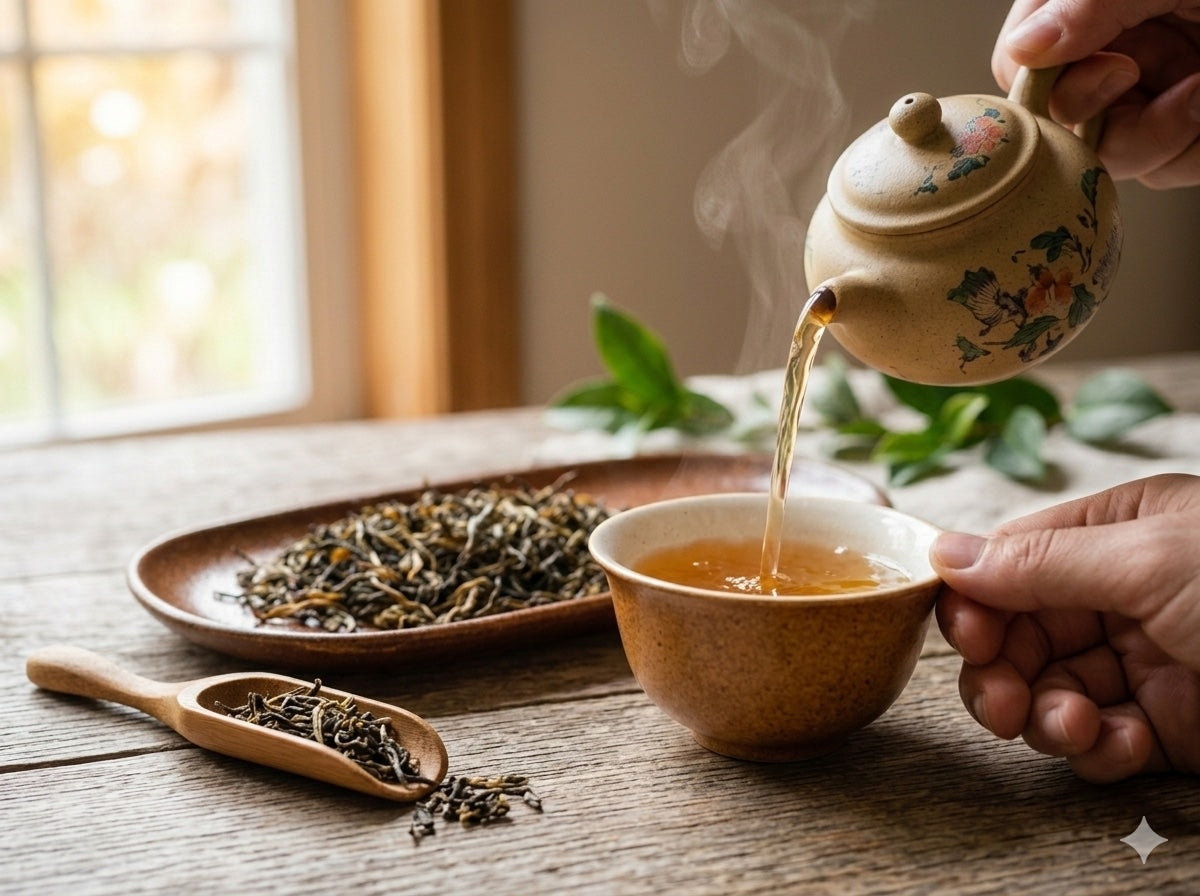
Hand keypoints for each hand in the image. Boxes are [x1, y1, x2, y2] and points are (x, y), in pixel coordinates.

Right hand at [931, 473, 1199, 781]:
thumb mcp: (1151, 561)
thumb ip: (1041, 563)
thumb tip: (946, 553)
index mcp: (1119, 530)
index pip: (1013, 561)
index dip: (978, 601)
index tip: (966, 637)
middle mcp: (1125, 592)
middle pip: (1021, 632)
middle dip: (1003, 670)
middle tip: (1002, 702)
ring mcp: (1147, 659)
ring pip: (1050, 688)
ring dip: (1044, 715)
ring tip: (1066, 727)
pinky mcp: (1170, 724)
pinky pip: (1099, 736)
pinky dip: (1093, 748)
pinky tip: (1112, 746)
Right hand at [993, 0, 1199, 186]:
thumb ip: (1084, 3)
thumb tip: (1023, 48)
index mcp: (1088, 12)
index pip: (1019, 65)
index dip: (1048, 85)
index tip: (1116, 68)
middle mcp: (1110, 53)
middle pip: (1059, 127)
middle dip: (1112, 124)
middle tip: (1163, 82)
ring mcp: (1146, 92)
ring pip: (1112, 159)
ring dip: (1164, 138)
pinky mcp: (1183, 125)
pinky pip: (1163, 170)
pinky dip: (1192, 150)